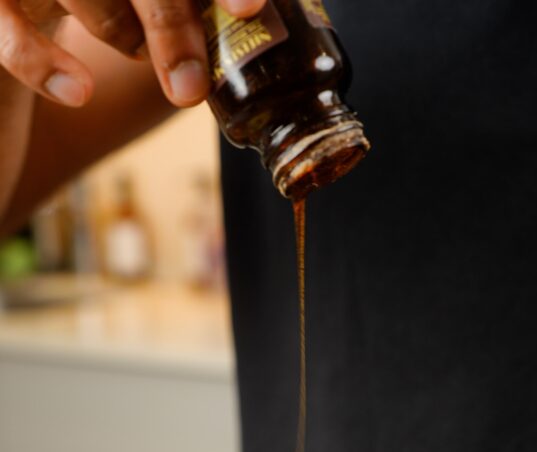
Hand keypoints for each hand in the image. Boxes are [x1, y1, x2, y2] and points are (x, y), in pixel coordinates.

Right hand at [0, 0, 266, 107]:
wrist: (8, 40)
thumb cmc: (87, 10)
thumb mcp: (137, 1)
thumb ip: (183, 7)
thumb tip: (249, 24)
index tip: (248, 10)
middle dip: (171, 22)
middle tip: (192, 84)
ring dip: (122, 33)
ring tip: (138, 57)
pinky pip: (10, 31)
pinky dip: (47, 64)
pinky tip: (81, 93)